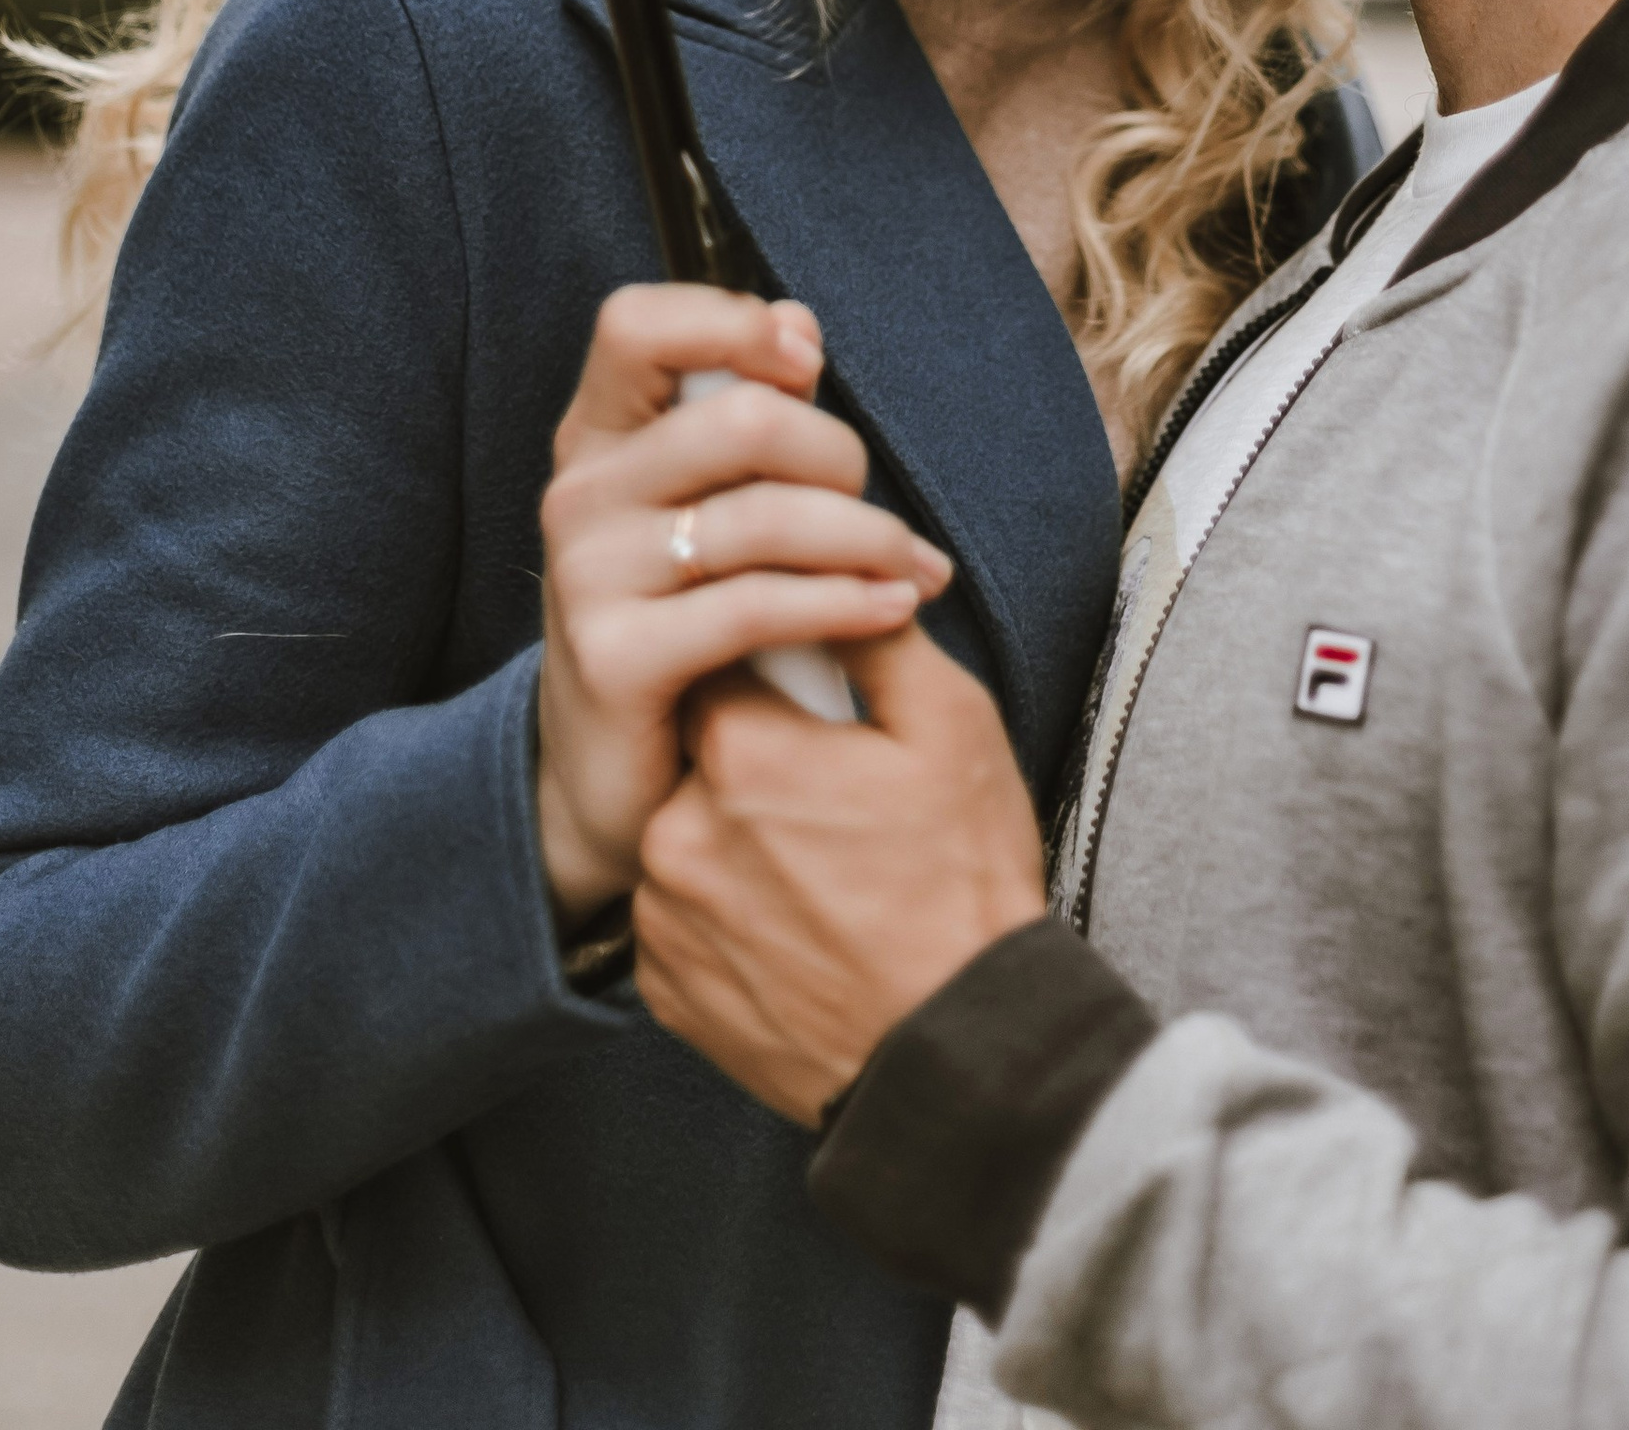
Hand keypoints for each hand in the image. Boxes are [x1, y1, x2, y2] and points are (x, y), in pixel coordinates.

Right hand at [534, 285, 950, 929]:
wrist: (617, 779)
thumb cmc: (684, 620)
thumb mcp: (708, 509)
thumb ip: (750, 416)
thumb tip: (799, 320)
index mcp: (600, 436)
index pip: (637, 325)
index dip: (730, 322)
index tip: (807, 360)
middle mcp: (580, 492)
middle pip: (739, 420)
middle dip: (838, 458)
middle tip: (878, 513)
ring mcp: (588, 575)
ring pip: (763, 515)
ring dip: (867, 538)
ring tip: (918, 570)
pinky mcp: (613, 657)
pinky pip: (756, 606)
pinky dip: (846, 602)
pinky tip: (895, 609)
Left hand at [634, 619, 1046, 1123]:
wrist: (958, 1051)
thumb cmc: (963, 883)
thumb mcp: (953, 727)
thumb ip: (878, 635)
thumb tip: (839, 576)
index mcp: (738, 753)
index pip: (722, 666)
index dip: (774, 681)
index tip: (820, 713)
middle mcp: (675, 833)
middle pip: (699, 755)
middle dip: (756, 761)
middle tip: (832, 801)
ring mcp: (665, 921)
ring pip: (685, 837)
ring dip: (732, 838)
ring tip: (820, 873)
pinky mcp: (666, 990)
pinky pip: (680, 919)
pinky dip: (723, 913)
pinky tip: (796, 927)